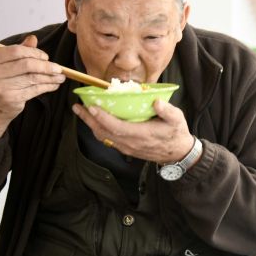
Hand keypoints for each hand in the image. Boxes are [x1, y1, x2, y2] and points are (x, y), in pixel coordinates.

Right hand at [0, 35, 65, 136]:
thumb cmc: (3, 80)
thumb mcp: (8, 63)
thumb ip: (20, 50)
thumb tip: (33, 38)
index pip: (17, 51)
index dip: (35, 53)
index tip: (46, 57)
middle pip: (27, 65)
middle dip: (46, 66)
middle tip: (58, 68)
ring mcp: (1, 87)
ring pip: (33, 78)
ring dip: (50, 77)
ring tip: (61, 77)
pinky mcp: (11, 99)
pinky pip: (35, 90)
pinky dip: (48, 86)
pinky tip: (54, 85)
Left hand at [72, 99, 195, 164]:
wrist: (177, 153)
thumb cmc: (176, 133)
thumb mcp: (177, 119)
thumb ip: (167, 110)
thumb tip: (156, 101)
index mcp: (141, 134)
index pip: (117, 127)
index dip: (103, 117)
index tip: (92, 106)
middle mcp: (131, 142)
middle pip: (104, 132)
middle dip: (89, 119)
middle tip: (77, 106)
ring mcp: (127, 147)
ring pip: (103, 137)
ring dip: (90, 124)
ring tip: (81, 112)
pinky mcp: (126, 148)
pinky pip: (107, 140)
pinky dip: (98, 130)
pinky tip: (94, 121)